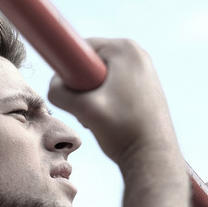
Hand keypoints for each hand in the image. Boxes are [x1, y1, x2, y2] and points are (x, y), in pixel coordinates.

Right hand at [48, 38, 176, 163]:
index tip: (76, 97)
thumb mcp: (84, 110)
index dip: (69, 72)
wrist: (153, 157)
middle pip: (89, 64)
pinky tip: (113, 121)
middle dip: (82, 88)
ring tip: (103, 118)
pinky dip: (104, 102)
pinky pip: (111, 87)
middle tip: (91, 111)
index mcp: (124, 49)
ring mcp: (143, 70)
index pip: (79, 48)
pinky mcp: (144, 87)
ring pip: (99, 78)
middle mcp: (137, 54)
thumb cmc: (123, 132)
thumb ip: (60, 92)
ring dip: (91, 98)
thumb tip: (54, 85)